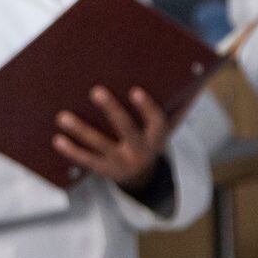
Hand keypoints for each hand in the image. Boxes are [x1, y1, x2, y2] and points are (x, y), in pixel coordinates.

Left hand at [53, 86, 171, 191]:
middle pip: (126, 129)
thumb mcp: (169, 126)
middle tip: (96, 91)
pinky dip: (71, 150)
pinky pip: (86, 160)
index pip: (156, 122)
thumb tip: (200, 80)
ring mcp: (121, 162)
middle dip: (111, 110)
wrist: (142, 177)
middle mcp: (141, 150)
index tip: (135, 90)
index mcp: (157, 137)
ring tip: (63, 116)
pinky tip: (58, 139)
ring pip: (100, 145)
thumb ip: (181, 105)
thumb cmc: (153, 139)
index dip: (147, 108)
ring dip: (81, 130)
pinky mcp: (104, 170)